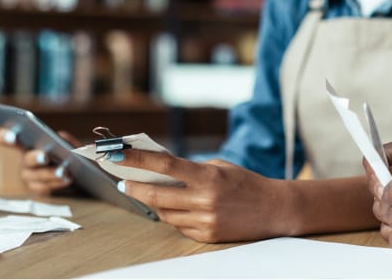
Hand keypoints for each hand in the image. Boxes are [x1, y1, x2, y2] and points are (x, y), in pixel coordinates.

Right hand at [0, 128, 79, 194]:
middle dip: (36, 157)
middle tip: (45, 156)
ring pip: (35, 175)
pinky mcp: (38, 187)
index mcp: (29, 143)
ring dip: (50, 173)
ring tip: (64, 171)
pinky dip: (56, 183)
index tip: (12, 136)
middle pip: (26, 159)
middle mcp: (26, 159)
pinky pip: (43, 187)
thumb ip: (68, 140)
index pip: (7, 138)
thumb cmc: (75, 155)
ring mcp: (30, 175)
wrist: (83, 173)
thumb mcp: (75, 145)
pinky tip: (67, 180)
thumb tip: (61, 136)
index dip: (6, 137)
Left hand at [115, 150, 289, 242]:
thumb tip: (158, 170)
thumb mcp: (220, 167)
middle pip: (156, 195)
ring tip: (154, 193)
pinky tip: (181, 209)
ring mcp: (205, 220)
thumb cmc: (246, 183)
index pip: (164, 165)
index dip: (136, 159)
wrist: (274, 209)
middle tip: (124, 181)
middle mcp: (205, 200)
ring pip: (164, 214)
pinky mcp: (207, 236)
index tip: (116, 155)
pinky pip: (179, 226)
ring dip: (155, 203)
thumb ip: (191, 169)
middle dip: (135, 187)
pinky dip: (174, 217)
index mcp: (208, 176)